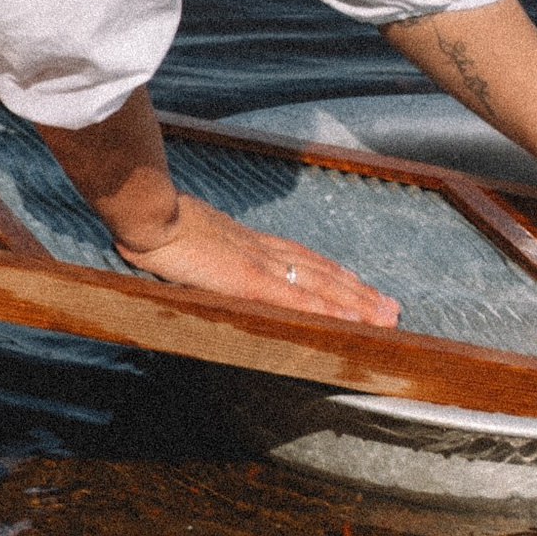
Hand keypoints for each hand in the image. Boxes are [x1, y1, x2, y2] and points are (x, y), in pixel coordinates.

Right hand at [116, 188, 398, 327]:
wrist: (146, 213)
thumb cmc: (153, 224)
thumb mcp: (183, 238)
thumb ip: (200, 250)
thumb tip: (198, 259)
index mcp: (246, 242)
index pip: (300, 259)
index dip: (331, 275)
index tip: (357, 286)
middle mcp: (262, 250)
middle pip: (320, 271)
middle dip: (356, 292)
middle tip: (390, 308)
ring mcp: (259, 263)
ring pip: (320, 284)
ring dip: (355, 302)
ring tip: (384, 316)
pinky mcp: (251, 280)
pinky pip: (299, 299)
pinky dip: (329, 311)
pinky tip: (349, 322)